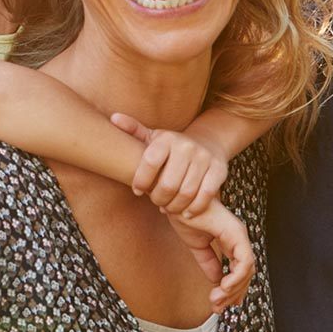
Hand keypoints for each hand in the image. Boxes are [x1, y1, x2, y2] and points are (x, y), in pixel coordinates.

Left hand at [113, 112, 229, 215]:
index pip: (149, 163)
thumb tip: (113, 118)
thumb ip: (133, 130)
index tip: (137, 191)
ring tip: (168, 208)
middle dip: (158, 198)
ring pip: (186, 192)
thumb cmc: (171, 147)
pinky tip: (186, 213)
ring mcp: (204, 158)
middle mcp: (186, 146)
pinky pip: (205, 195)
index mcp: (166, 139)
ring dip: (175, 206)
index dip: (140, 181)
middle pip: (168, 183)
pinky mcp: (219, 170)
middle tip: (156, 202)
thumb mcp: (152, 137)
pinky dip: (194, 209)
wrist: (207, 144)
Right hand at [164, 201, 255, 312]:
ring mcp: (239, 235)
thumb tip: (217, 281)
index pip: (240, 269)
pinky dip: (236, 277)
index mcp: (231, 240)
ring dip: (233, 288)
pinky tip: (222, 287)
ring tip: (216, 299)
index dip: (234, 288)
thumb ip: (208, 262)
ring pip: (248, 269)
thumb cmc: (185, 215)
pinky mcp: (236, 233)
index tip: (221, 303)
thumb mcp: (196, 245)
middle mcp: (239, 237)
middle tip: (218, 307)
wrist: (175, 200)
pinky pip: (244, 261)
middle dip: (234, 293)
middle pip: (247, 272)